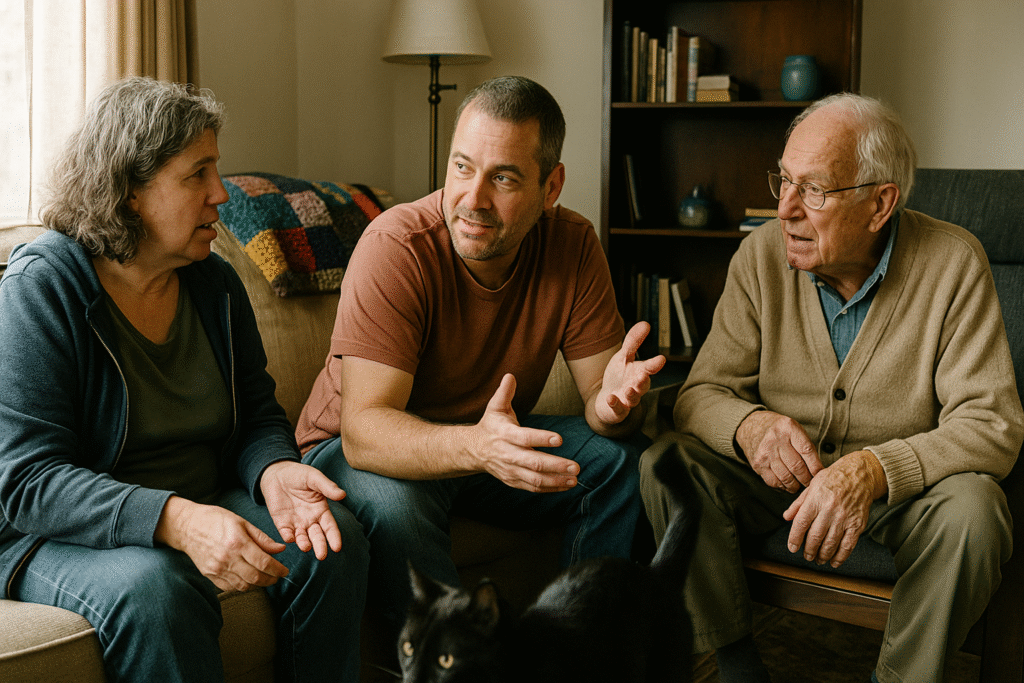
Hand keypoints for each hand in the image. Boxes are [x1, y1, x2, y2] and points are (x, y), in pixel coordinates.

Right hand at [155, 496, 288, 592]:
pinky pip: (230, 587)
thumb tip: (281, 549)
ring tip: (265, 578)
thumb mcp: (242, 522)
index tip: (285, 571)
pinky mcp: (209, 575)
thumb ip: (262, 538)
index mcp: (238, 542)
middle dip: (271, 579)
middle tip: (277, 577)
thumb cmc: (216, 520)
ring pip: (243, 585)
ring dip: (258, 585)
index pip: (264, 562)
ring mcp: (217, 569)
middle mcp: (227, 558)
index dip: (278, 569)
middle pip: (255, 577)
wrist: (187, 526)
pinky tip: (248, 580)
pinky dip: (242, 586)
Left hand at [260, 460, 345, 559]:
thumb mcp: (314, 478)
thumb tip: (342, 495)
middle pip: (317, 536)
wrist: (276, 473)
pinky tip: (290, 538)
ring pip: (302, 538)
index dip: (334, 537)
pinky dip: (288, 537)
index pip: (330, 527)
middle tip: (322, 555)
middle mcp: (310, 520)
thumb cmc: (299, 474)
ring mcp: (296, 523)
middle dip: (320, 546)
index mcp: (321, 510)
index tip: (337, 547)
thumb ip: (327, 487)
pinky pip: (285, 533)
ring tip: (306, 547)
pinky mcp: (281, 523)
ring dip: (304, 544)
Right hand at [475, 373, 579, 492]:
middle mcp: (507, 454)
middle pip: (533, 463)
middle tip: (575, 466)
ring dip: (556, 480)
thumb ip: (504, 392)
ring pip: (534, 479)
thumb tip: (510, 375)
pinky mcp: (513, 481)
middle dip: (555, 465)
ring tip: (575, 478)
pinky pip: (533, 487)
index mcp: (505, 434)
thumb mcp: (495, 407)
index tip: (560, 439)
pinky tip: (566, 485)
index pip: (524, 438)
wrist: (473, 450)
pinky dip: (550, 488)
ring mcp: (510, 470)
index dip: (541, 439)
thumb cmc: (490, 426)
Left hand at [594, 322, 665, 425]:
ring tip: (630, 389)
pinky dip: (615, 404)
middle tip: (644, 375)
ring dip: (633, 394)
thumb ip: (633, 341)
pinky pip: (617, 409)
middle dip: (644, 381)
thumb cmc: (619, 376)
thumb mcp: (624, 356)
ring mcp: (627, 400)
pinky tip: (611, 398)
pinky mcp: (617, 410)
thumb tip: (645, 323)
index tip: (661, 359)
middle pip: (643, 385)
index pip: (648, 368)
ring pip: (633, 399)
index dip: (654, 364)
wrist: (607, 400)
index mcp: (640, 373)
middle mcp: (636, 387)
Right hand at [736, 410, 822, 491]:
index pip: (806, 451)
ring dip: (795, 485)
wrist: (752, 427)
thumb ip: (805, 446)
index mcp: (788, 428)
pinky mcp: (758, 464)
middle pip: (797, 466)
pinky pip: (773, 481)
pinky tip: (787, 485)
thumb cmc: (779, 430)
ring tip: (799, 485)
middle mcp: (775, 439)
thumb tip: (818, 471)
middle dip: (807, 479)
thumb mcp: (794, 429)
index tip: (820, 474)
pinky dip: (783, 486)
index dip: (815, 466)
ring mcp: (765, 452)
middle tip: (810, 482)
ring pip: (786, 477)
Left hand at [783, 451, 887, 567]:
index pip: (801, 523)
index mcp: (816, 499)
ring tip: (817, 559)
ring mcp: (845, 518)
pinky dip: (840, 556)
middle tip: (806, 556)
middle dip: (808, 550)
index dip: (795, 538)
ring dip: (822, 555)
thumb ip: (798, 503)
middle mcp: (829, 509)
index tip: (792, 548)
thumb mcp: (812, 486)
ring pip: (831, 543)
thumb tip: (786, 517)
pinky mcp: (857, 524)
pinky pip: (848, 545)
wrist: (860, 475)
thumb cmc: (833, 479)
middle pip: (815, 536)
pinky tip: (834, 562)